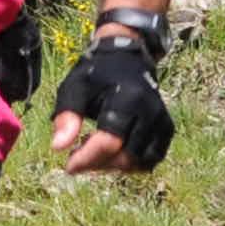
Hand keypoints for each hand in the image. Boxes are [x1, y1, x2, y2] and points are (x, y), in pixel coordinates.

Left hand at [46, 29, 174, 175]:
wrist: (125, 59)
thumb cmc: (95, 76)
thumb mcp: (74, 88)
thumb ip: (66, 116)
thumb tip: (58, 147)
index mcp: (127, 98)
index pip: (109, 142)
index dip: (86, 159)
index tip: (68, 165)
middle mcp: (150, 111)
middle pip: (125, 157)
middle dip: (98, 164)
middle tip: (78, 156)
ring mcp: (162, 121)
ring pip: (139, 163)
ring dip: (113, 166)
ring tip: (95, 150)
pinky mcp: (167, 129)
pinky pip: (151, 160)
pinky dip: (131, 164)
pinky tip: (113, 152)